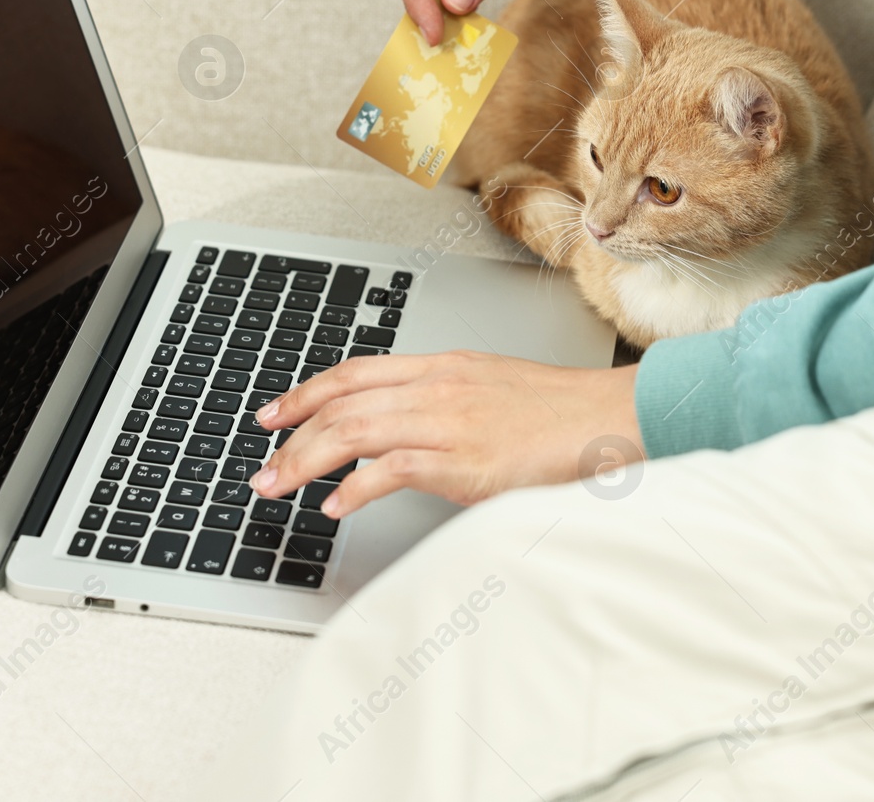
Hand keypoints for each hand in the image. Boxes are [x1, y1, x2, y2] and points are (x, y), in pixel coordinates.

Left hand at [249, 351, 642, 516]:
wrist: (612, 418)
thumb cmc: (561, 414)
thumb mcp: (491, 392)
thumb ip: (446, 405)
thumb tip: (408, 430)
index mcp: (443, 367)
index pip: (356, 372)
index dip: (305, 392)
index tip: (274, 413)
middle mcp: (438, 387)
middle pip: (342, 403)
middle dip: (290, 435)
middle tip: (261, 465)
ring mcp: (450, 422)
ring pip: (354, 432)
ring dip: (304, 462)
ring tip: (277, 487)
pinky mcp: (465, 460)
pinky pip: (392, 469)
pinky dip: (355, 488)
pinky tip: (336, 507)